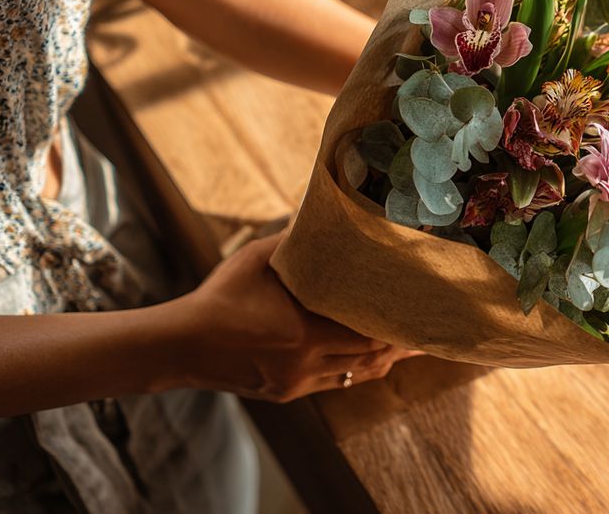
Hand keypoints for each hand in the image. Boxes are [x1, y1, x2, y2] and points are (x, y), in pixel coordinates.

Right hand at [167, 233, 419, 401]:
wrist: (179, 346)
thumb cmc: (218, 297)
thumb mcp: (256, 260)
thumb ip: (292, 241)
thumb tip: (316, 214)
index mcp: (303, 335)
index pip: (367, 336)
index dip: (397, 328)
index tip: (421, 315)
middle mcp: (305, 364)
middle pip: (369, 359)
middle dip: (399, 346)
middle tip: (428, 331)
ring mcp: (296, 383)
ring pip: (354, 376)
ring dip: (382, 361)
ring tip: (409, 348)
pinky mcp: (286, 393)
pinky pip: (334, 383)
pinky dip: (355, 370)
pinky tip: (369, 359)